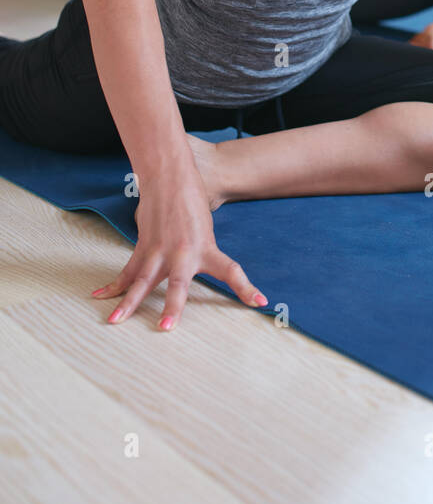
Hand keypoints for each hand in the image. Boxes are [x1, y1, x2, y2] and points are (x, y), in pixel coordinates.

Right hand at [90, 161, 266, 330]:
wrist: (170, 176)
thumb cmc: (191, 202)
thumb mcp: (204, 230)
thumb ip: (201, 254)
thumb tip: (193, 270)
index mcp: (207, 248)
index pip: (232, 271)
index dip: (246, 288)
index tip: (260, 303)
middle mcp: (183, 253)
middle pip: (178, 284)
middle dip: (173, 306)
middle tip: (167, 327)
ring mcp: (160, 251)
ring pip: (142, 281)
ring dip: (129, 303)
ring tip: (115, 320)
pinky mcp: (143, 246)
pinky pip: (127, 271)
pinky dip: (114, 286)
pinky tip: (100, 297)